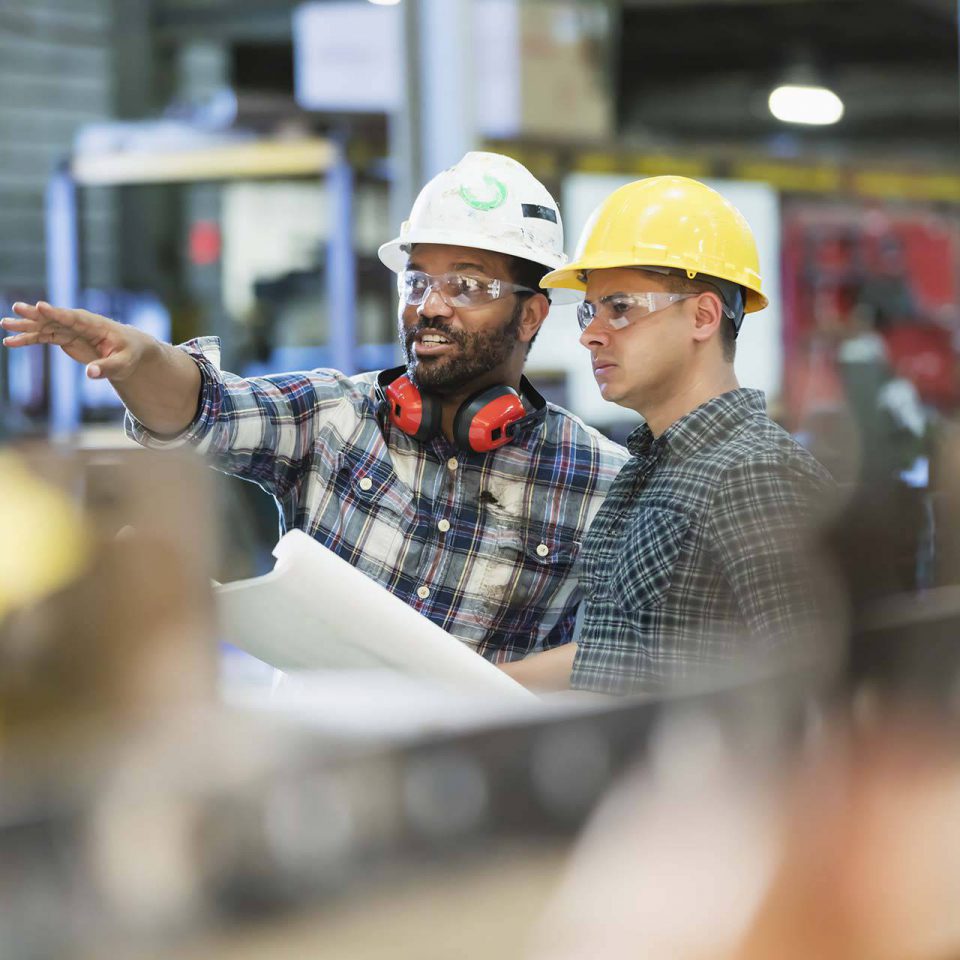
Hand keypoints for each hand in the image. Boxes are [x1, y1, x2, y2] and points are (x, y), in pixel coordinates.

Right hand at [1, 301, 153, 381]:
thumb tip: (90, 374)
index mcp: (95, 325)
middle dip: (36, 314)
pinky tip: (9, 343)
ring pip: (44, 326)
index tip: (40, 306)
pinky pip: (42, 337)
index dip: (57, 313)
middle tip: (16, 308)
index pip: (74, 317)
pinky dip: (28, 339)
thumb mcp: (123, 364)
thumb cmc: (129, 354)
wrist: (129, 350)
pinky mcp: (64, 337)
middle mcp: (79, 323)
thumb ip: (107, 368)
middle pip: (54, 318)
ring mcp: (70, 329)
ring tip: (4, 325)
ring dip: (25, 326)